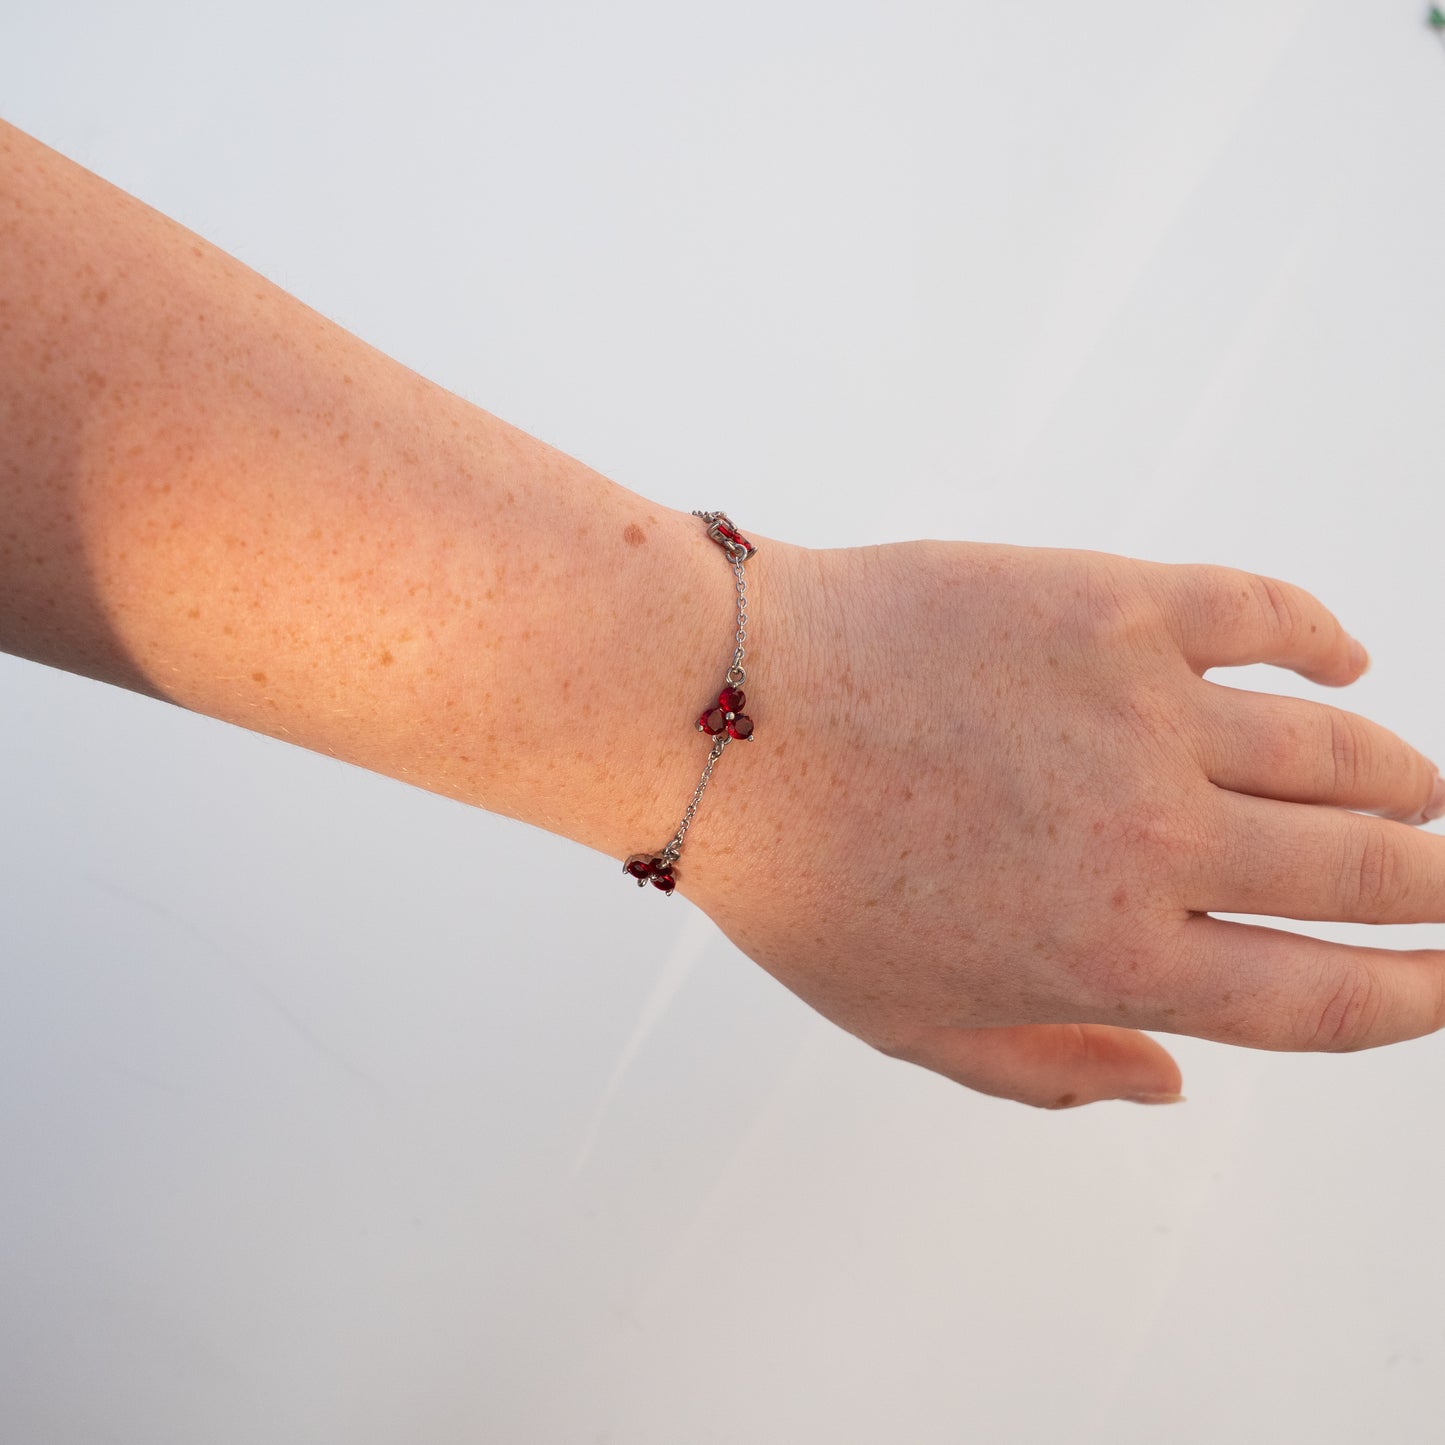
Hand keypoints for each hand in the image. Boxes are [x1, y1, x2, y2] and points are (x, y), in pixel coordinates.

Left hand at [685, 540, 1444, 1108]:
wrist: (724, 719)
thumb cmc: (799, 880)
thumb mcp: (908, 1020)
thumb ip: (1048, 1068)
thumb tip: (1171, 1086)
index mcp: (1111, 957)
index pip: (1322, 998)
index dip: (1414, 996)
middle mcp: (1153, 840)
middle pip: (1361, 872)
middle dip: (1434, 885)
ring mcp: (1140, 710)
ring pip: (1335, 748)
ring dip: (1397, 775)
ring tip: (1416, 787)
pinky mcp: (1108, 602)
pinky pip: (1262, 613)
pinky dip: (1323, 639)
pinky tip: (1345, 663)